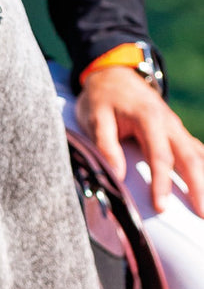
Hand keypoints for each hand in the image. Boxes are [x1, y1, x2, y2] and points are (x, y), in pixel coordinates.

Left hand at [75, 66, 203, 215]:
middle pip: (189, 158)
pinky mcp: (175, 131)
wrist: (113, 75)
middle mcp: (169, 123)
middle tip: (202, 214)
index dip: (161, 184)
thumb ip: (106, 146)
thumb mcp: (95, 119)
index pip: (160, 157)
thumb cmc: (102, 98)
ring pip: (197, 154)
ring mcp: (175, 127)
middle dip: (198, 187)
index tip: (161, 208)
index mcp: (150, 119)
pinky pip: (195, 149)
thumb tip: (117, 175)